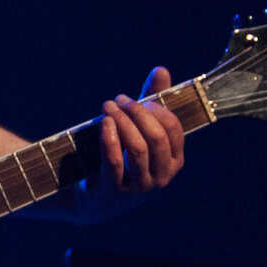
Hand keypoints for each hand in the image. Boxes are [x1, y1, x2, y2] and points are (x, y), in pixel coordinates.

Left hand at [77, 66, 185, 219]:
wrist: (93, 197)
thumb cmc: (122, 156)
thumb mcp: (138, 129)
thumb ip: (152, 100)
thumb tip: (162, 70)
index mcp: (174, 162)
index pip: (174, 130)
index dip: (156, 109)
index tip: (137, 98)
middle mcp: (161, 178)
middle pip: (156, 138)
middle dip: (137, 113)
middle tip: (118, 99)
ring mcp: (139, 188)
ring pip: (138, 148)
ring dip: (122, 122)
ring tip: (108, 107)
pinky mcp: (115, 193)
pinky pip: (116, 162)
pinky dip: (110, 139)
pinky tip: (104, 123)